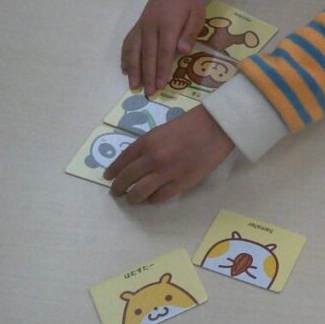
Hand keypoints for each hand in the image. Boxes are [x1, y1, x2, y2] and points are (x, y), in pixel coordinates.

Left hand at [104, 106, 234, 203]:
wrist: (216, 127)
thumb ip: (149, 145)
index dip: (113, 171)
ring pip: (140, 192)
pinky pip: (160, 197)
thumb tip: (138, 162)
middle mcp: (152, 158)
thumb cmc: (191, 124)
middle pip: (127, 179)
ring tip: (132, 199)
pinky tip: (152, 198)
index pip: (122, 161)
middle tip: (116, 192)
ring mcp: (166, 172)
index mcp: (146, 142)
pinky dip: (153, 200)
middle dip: (118, 188)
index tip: (109, 177)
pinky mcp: (181, 183)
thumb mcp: (162, 130)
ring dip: (133, 198)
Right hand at [122, 0, 204, 94]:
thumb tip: (182, 51)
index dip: (162, 70)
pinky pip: (128, 41)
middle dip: (148, 75)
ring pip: (134, 50)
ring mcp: (142, 25)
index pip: (164, 52)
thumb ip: (189, 33)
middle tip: (148, 93)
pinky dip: (125, 56)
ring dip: (133, 69)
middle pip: (148, 55)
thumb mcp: (197, 16)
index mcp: (169, 25)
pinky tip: (125, 68)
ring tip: (133, 85)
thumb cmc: (190, 1)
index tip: (161, 85)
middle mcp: (151, 26)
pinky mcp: (138, 24)